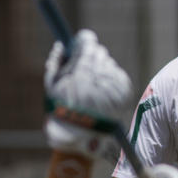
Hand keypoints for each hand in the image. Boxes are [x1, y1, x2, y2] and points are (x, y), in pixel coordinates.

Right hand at [44, 29, 131, 160]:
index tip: (84, 42)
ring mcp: (113, 86)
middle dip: (93, 56)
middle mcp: (99, 78)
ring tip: (94, 84)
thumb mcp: (52, 87)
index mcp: (80, 74)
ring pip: (109, 64)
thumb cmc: (63, 110)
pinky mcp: (125, 94)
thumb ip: (56, 62)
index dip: (85, 42)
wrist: (81, 135)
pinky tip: (103, 91)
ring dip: (102, 68)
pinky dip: (112, 80)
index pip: (87, 46)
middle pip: (99, 53)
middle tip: (88, 64)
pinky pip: (119, 77)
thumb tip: (61, 44)